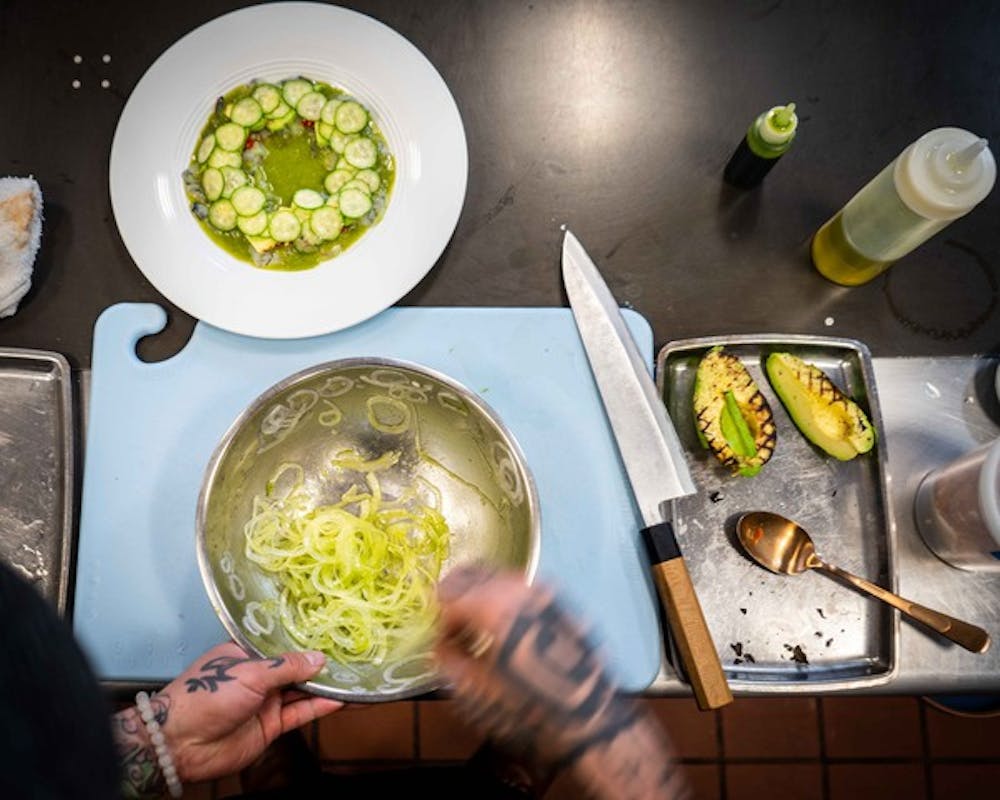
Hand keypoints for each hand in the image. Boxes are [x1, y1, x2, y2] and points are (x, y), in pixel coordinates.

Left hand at [114, 642, 341, 792]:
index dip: (305, 640)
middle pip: (295, 668)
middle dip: (320, 664)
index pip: (281, 644)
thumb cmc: (207, 697)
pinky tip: (340, 700)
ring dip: (325, 686)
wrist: (181, 744)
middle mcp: (257, 676)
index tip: (333, 632)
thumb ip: (286, 666)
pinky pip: (300, 713)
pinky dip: (319, 707)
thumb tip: (319, 658)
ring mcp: (264, 702)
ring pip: (302, 691)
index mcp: (245, 654)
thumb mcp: (249, 673)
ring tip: (354, 677)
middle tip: (353, 655)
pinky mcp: (270, 726)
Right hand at [434, 568, 688, 798]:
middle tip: (453, 627)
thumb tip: (441, 647)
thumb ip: (449, 662)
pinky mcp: (562, 601)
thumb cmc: (531, 709)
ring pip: (500, 577)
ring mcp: (544, 591)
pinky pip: (524, 588)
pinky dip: (508, 600)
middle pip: (473, 573)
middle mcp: (519, 588)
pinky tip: (510, 630)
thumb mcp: (477, 694)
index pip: (448, 596)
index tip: (443, 643)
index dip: (440, 622)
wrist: (591, 717)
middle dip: (457, 597)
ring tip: (480, 630)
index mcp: (494, 606)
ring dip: (482, 595)